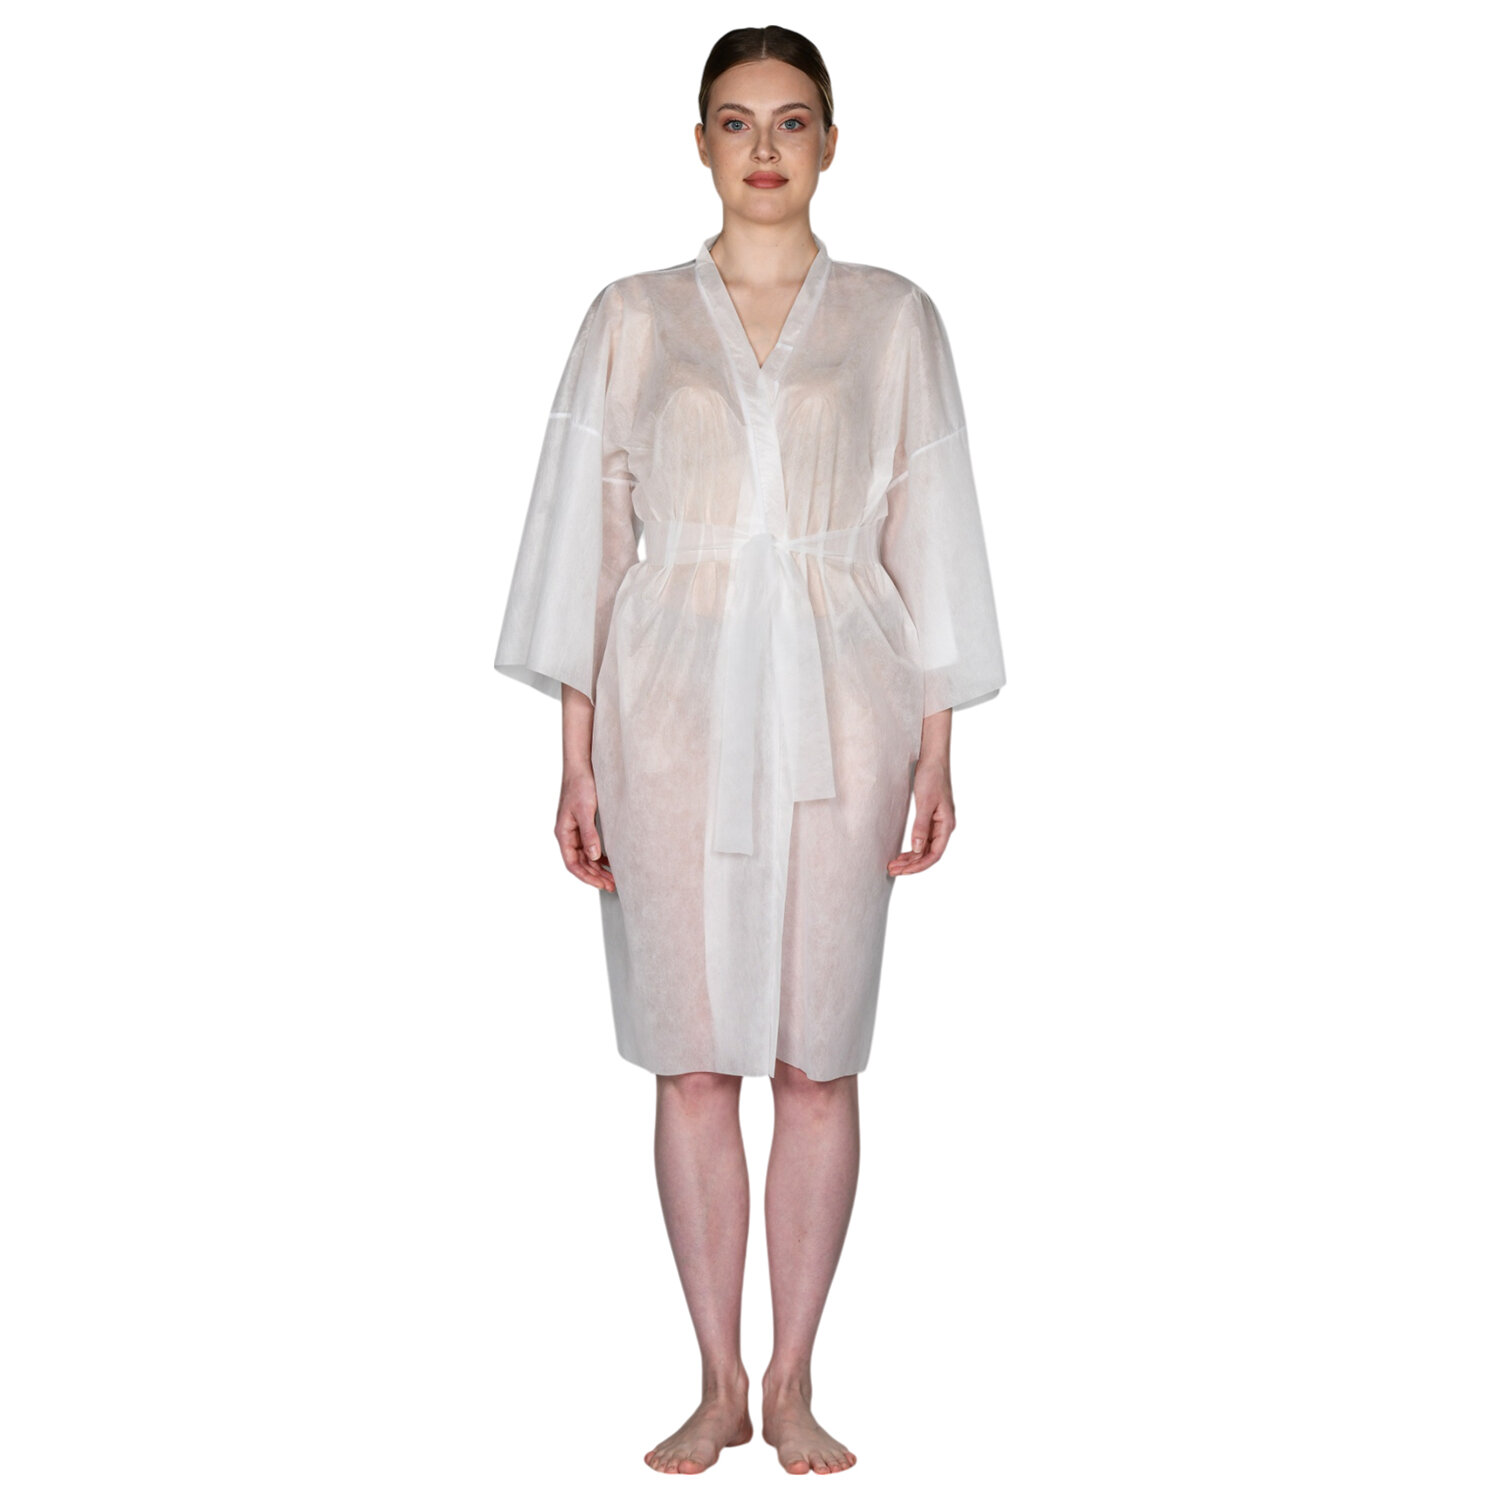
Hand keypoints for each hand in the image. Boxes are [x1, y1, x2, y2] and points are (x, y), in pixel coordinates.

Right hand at [556, 766, 614, 891]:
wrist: (581, 766)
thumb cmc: (580, 785)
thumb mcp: (586, 810)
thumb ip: (589, 834)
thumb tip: (594, 856)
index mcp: (563, 833)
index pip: (572, 863)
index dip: (587, 877)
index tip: (602, 884)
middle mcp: (567, 834)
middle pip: (580, 863)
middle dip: (595, 875)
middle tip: (612, 885)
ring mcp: (575, 829)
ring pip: (585, 856)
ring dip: (597, 868)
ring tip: (612, 877)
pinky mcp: (583, 823)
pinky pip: (589, 846)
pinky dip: (598, 856)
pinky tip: (609, 860)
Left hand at [887, 756, 954, 876]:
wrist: (933, 759)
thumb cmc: (932, 777)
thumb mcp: (925, 802)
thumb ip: (921, 827)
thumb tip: (916, 849)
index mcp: (947, 825)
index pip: (934, 854)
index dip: (918, 866)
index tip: (902, 871)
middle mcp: (944, 827)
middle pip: (928, 854)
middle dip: (911, 865)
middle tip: (892, 870)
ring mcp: (937, 823)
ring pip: (924, 848)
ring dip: (910, 858)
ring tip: (893, 865)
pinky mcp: (930, 818)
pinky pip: (922, 840)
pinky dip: (912, 848)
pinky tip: (902, 853)